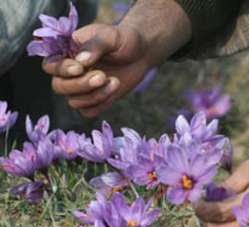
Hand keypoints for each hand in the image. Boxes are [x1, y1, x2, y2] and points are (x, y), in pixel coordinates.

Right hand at [42, 0, 190, 117]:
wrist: (141, 53)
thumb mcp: (110, 36)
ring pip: (74, 102)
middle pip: (59, 87)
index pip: (50, 65)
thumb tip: (81, 61)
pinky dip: (101, 103)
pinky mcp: (95, 100)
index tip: (80, 68)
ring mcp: (82, 88)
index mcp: (67, 53)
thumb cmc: (123, 39)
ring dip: (95, 95)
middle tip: (102, 76)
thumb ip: (94, 46)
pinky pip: (89, 112)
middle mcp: (70, 73)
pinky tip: (115, 88)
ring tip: (114, 81)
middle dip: (80, 85)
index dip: (61, 69)